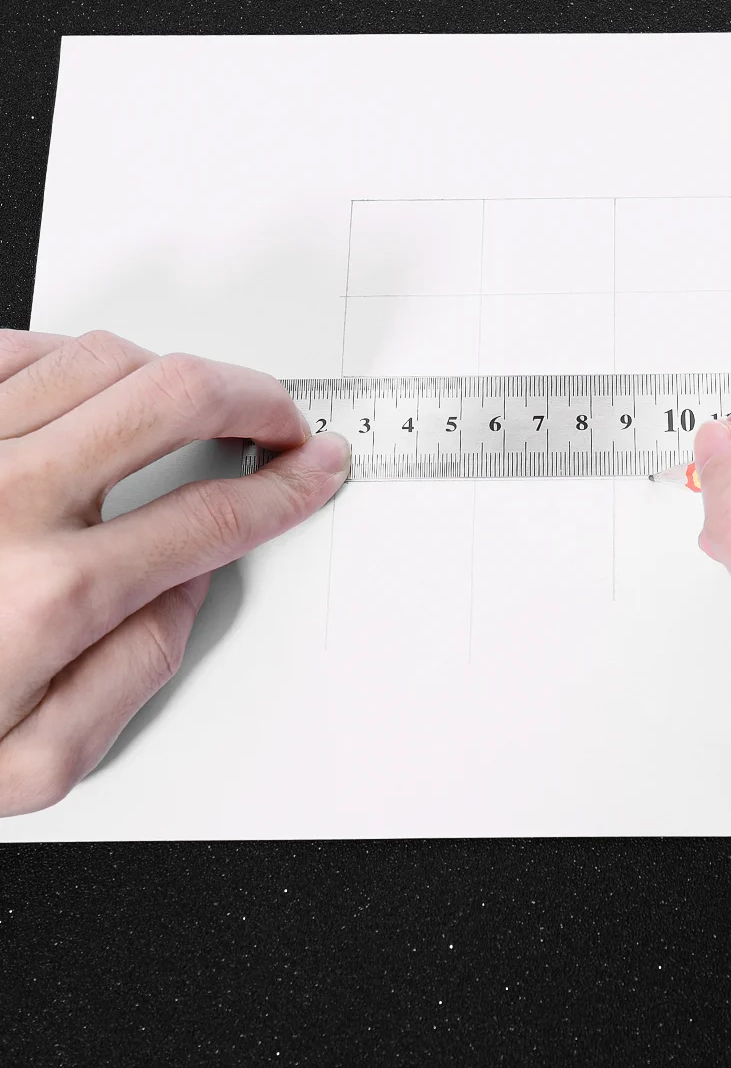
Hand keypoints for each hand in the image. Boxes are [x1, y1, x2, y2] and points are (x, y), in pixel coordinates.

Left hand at [0, 329, 348, 815]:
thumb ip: (135, 677)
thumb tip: (184, 587)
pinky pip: (15, 349)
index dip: (290, 485)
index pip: (219, 515)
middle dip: (256, 398)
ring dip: (170, 374)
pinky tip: (89, 387)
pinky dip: (73, 357)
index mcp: (51, 595)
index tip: (314, 466)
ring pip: (104, 359)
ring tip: (187, 404)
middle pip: (178, 399)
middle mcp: (5, 502)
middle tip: (277, 414)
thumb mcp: (27, 767)